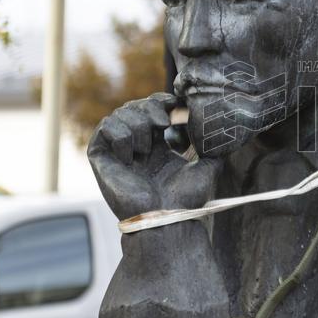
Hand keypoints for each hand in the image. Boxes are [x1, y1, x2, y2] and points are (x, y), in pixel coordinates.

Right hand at [87, 92, 217, 219]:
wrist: (165, 216)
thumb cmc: (185, 198)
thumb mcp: (207, 165)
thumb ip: (212, 145)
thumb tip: (218, 124)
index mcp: (156, 145)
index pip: (153, 108)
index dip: (162, 101)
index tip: (175, 104)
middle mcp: (134, 146)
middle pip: (136, 106)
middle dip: (151, 107)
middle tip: (163, 124)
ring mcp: (116, 151)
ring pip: (120, 114)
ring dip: (137, 124)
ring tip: (147, 149)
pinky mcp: (100, 157)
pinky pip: (105, 128)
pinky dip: (121, 135)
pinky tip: (130, 156)